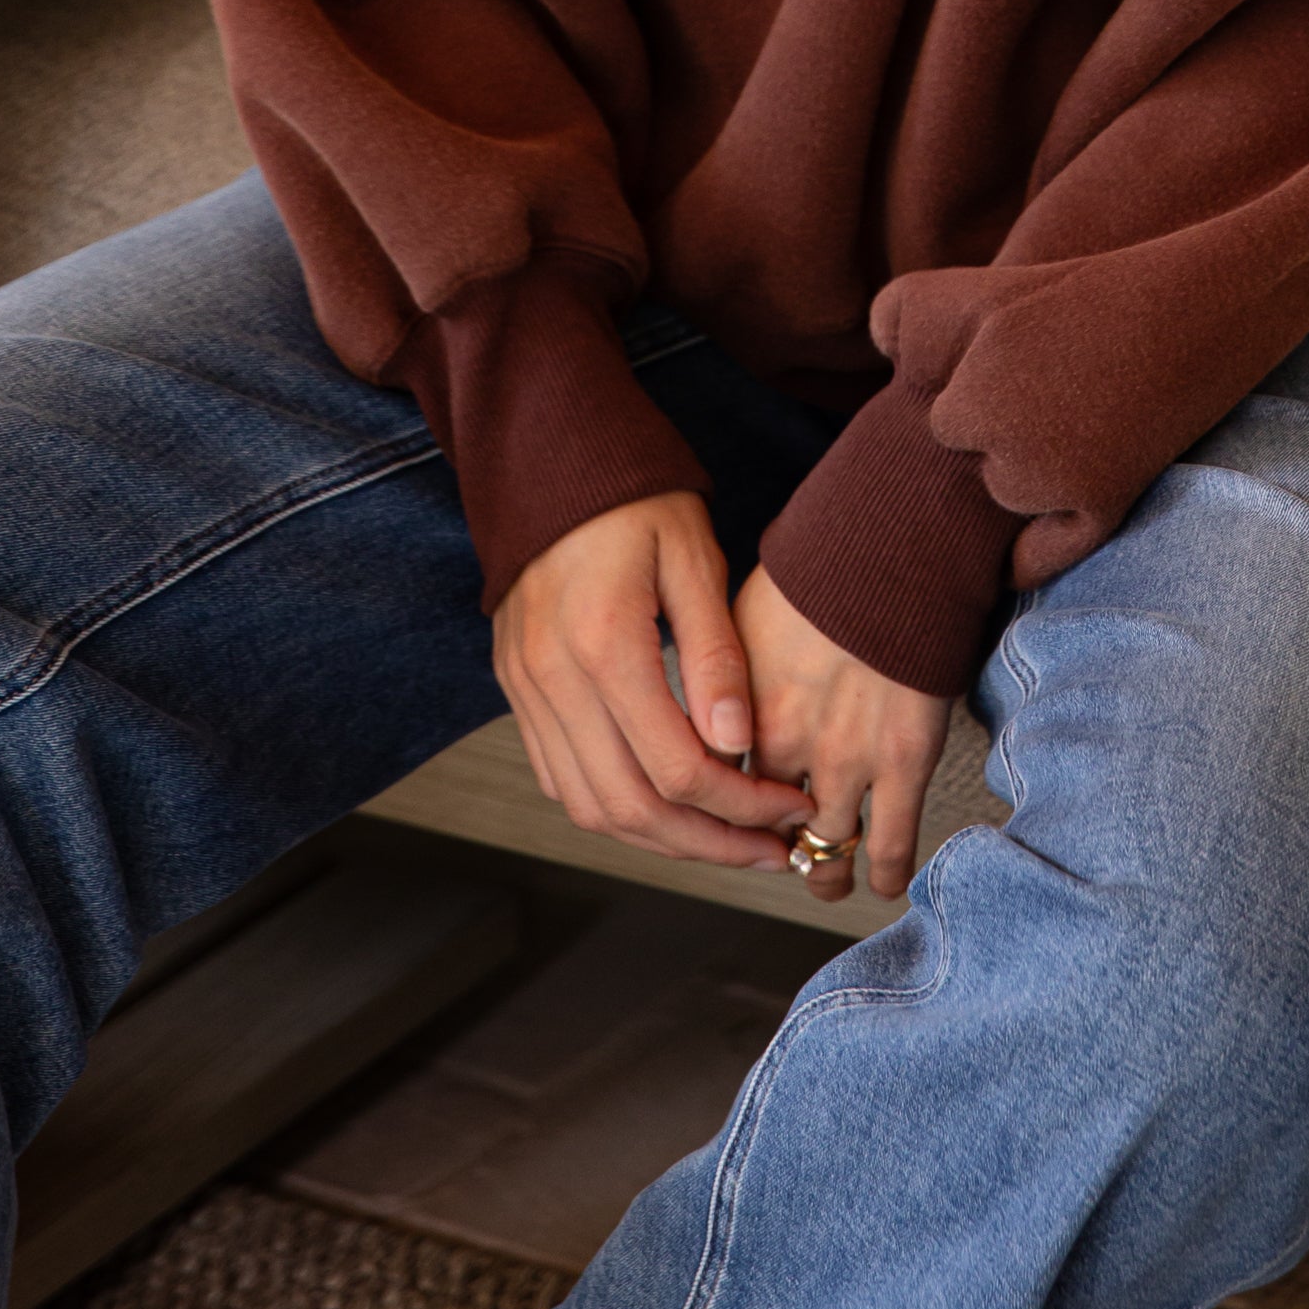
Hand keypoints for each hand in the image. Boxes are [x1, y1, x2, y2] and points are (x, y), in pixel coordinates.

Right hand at [493, 493, 811, 870]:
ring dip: (663, 840)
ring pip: (592, 807)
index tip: (790, 807)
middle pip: (633, 810)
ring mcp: (527, 691)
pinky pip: (561, 779)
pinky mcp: (518, 690)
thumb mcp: (691, 557)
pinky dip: (615, 807)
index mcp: (603, 645)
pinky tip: (667, 805)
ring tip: (727, 840)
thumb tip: (737, 742)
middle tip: (771, 850)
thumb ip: (714, 654)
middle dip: (710, 844)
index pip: (679, 770)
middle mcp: (554, 680)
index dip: (742, 805)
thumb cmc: (630, 496)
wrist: (546, 458)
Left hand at [735, 562, 950, 902]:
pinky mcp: (903, 765)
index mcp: (739, 708)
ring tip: (825, 879)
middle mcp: (785, 745)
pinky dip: (883, 873)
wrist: (890, 546)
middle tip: (774, 853)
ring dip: (822, 872)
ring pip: (825, 850)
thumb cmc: (820, 567)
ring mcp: (846, 760)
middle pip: (760, 827)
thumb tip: (707, 697)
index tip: (730, 812)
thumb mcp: (742, 614)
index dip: (721, 807)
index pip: (713, 786)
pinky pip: (889, 845)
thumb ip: (724, 670)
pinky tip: (880, 881)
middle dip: (764, 847)